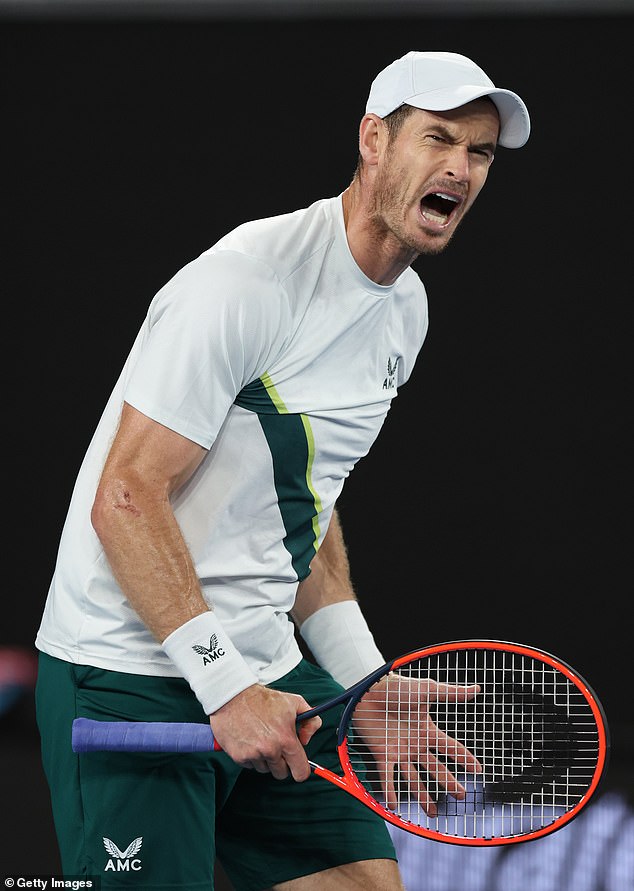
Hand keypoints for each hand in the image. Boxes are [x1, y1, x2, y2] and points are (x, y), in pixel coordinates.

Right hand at [209, 684, 321, 781]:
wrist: (233, 697)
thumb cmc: (262, 699)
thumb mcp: (294, 702)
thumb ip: (311, 721)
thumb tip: (307, 739)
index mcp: (286, 739)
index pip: (300, 771)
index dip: (301, 770)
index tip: (297, 765)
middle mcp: (270, 750)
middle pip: (281, 773)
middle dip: (281, 763)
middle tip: (276, 746)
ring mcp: (254, 755)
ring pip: (265, 769)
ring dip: (265, 759)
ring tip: (260, 739)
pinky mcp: (239, 757)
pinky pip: (250, 766)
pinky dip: (251, 756)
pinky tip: (250, 740)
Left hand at [353, 676, 481, 815]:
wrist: (368, 689)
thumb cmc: (397, 687)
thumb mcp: (426, 690)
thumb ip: (450, 693)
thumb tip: (477, 688)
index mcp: (427, 731)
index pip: (451, 748)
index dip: (465, 758)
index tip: (478, 771)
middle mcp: (415, 744)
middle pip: (435, 768)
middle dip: (448, 782)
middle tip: (462, 796)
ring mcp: (399, 751)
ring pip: (414, 778)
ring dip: (423, 795)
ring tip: (433, 813)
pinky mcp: (382, 753)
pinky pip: (387, 776)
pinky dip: (390, 790)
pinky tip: (393, 806)